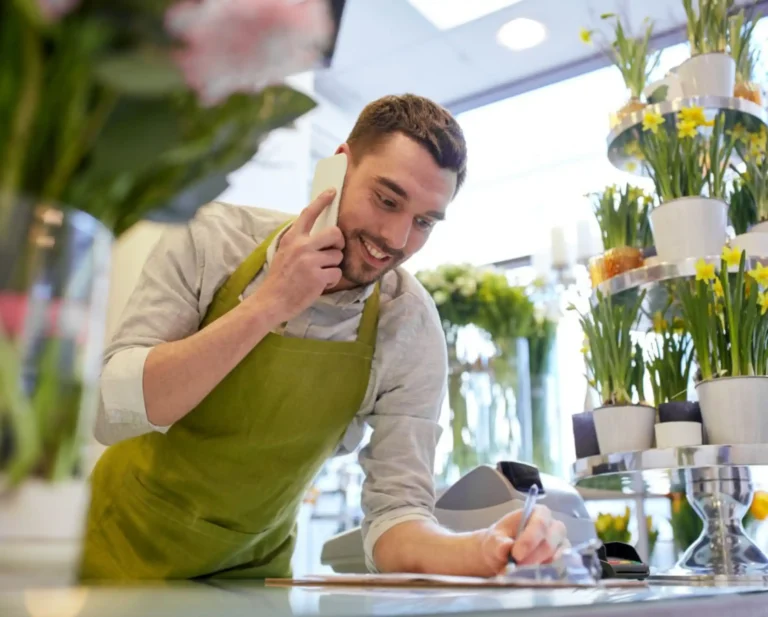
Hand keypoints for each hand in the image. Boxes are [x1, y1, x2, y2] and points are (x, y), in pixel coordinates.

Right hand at [251, 189, 343, 324]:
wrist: (271, 301)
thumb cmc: (280, 279)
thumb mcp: (284, 253)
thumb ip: (300, 242)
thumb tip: (320, 235)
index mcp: (292, 238)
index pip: (309, 214)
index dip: (322, 200)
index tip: (332, 191)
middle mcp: (302, 246)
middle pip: (335, 233)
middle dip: (339, 243)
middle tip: (334, 250)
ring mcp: (310, 261)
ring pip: (337, 256)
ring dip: (332, 266)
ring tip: (318, 274)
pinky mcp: (318, 276)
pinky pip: (337, 273)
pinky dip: (331, 280)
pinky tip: (318, 284)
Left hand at [476, 505, 568, 576]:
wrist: (502, 554)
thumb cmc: (500, 541)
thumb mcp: (493, 540)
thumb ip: (498, 543)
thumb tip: (506, 547)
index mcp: (537, 512)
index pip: (540, 524)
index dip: (529, 540)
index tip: (516, 555)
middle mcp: (553, 526)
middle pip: (549, 543)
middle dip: (531, 558)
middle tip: (516, 566)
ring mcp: (559, 543)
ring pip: (553, 558)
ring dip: (534, 567)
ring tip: (518, 570)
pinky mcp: (561, 559)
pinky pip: (556, 569)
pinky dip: (541, 573)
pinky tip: (528, 573)